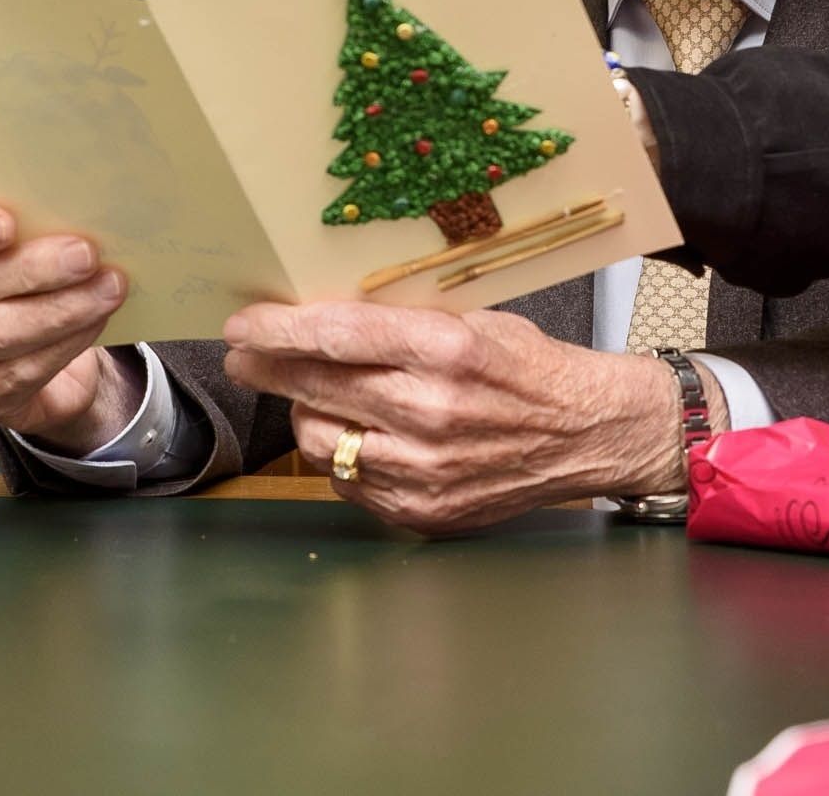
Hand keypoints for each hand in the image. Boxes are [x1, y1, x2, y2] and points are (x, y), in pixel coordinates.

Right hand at [0, 195, 134, 448]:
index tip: (8, 224)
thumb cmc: (36, 285)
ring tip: (108, 288)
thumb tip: (83, 209)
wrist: (54, 360)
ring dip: (59, 310)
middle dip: (32, 269)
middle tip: (85, 255)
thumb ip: (38, 227)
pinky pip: (16, 374)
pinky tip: (95, 323)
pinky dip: (62, 346)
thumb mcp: (32, 248)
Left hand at [220, 300, 698, 534]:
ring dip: (307, 411)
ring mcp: (425, 468)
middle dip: (269, 367)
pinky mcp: (422, 509)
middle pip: (316, 386)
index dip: (277, 330)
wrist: (587, 433)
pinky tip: (359, 435)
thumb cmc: (529, 367)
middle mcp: (431, 410)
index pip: (337, 336)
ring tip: (316, 395)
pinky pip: (347, 480)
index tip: (241, 327)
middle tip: (246, 356)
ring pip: (319, 437)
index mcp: (446, 349)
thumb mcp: (472, 320)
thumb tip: (318, 319)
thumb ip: (400, 323)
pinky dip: (342, 454)